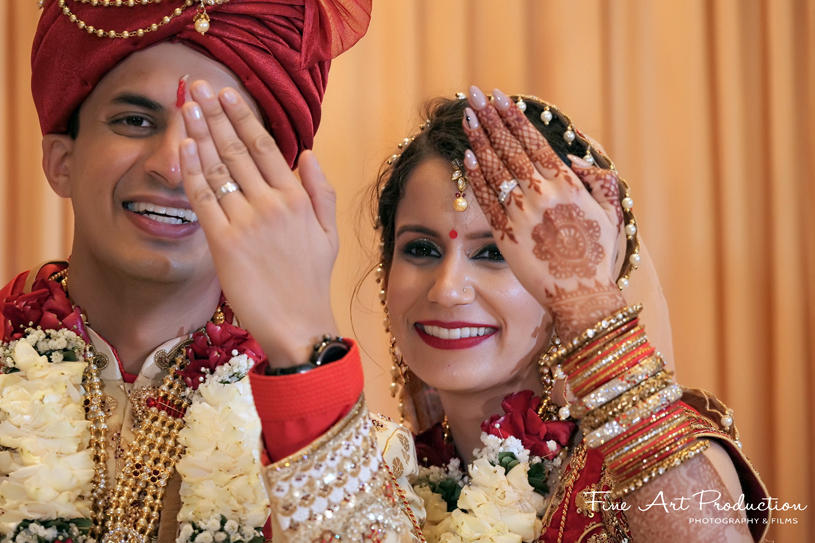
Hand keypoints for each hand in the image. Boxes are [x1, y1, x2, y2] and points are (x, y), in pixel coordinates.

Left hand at [179, 80, 338, 366]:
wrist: (298, 324)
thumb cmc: (312, 280)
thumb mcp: (328, 233)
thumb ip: (320, 190)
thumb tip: (308, 153)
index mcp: (297, 198)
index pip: (266, 146)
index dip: (243, 117)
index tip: (226, 93)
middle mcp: (272, 204)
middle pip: (237, 149)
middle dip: (214, 113)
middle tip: (195, 86)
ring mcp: (247, 222)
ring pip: (219, 168)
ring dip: (199, 133)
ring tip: (184, 106)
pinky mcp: (224, 243)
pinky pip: (204, 199)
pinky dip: (192, 171)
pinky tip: (184, 148)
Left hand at [462, 86, 624, 340]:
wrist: (580, 298)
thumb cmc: (597, 258)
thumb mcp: (609, 214)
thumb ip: (596, 182)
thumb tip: (575, 162)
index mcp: (568, 186)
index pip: (534, 142)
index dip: (513, 118)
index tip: (499, 98)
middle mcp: (543, 195)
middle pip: (509, 148)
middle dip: (490, 118)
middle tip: (473, 95)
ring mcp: (522, 215)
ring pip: (494, 169)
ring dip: (478, 139)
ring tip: (465, 117)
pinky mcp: (506, 236)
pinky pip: (487, 201)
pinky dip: (475, 177)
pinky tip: (465, 156)